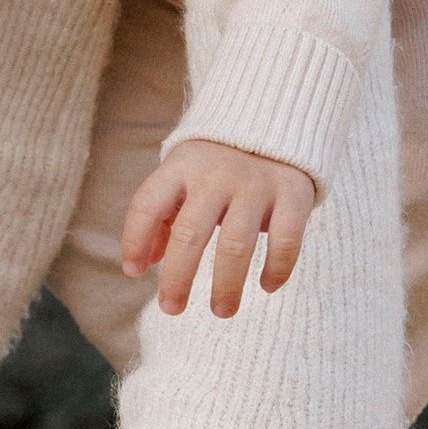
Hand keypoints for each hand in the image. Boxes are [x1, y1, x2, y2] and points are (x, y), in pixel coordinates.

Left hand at [123, 141, 317, 317]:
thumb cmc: (216, 163)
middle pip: (189, 234)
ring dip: (226, 285)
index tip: (133, 272)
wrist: (277, 118)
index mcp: (181, 167)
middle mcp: (216, 174)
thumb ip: (161, 217)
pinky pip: (286, 239)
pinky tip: (267, 286)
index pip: (147, 205)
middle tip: (172, 309)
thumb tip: (144, 264)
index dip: (134, 240)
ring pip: (235, 244)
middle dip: (178, 278)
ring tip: (222, 311)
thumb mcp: (182, 177)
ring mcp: (257, 183)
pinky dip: (277, 268)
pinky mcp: (294, 191)